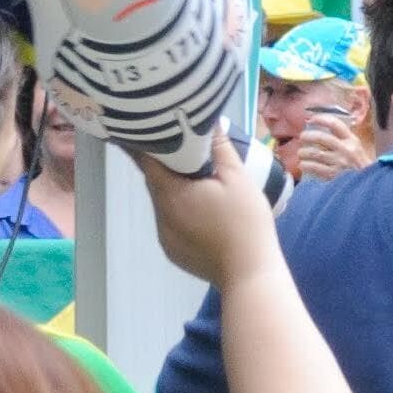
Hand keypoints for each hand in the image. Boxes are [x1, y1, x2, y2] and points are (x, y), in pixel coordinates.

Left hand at [138, 132, 283, 289]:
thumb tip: (210, 122)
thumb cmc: (244, 220)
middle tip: (178, 146)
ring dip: (172, 189)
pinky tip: (201, 210)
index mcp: (171, 195)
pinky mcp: (174, 252)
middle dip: (163, 165)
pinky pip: (171, 222)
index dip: (143, 145)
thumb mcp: (237, 178)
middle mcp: (161, 216)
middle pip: (155, 184)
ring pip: (164, 204)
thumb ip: (220, 148)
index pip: (146, 163)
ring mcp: (165, 237)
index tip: (143, 129)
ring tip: (194, 178)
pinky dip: (179, 210)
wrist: (248, 271)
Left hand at [289, 106, 375, 182]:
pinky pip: (313, 167)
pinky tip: (303, 165)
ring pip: (315, 153)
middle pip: (321, 137)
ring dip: (304, 152)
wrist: (368, 185)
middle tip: (302, 137)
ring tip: (301, 153)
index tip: (312, 118)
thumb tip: (323, 131)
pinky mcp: (332, 175)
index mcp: (352, 140)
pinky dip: (305, 165)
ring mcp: (338, 162)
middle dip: (308, 136)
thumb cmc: (360, 166)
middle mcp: (345, 149)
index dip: (321, 119)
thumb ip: (343, 140)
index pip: (335, 124)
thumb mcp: (356, 148)